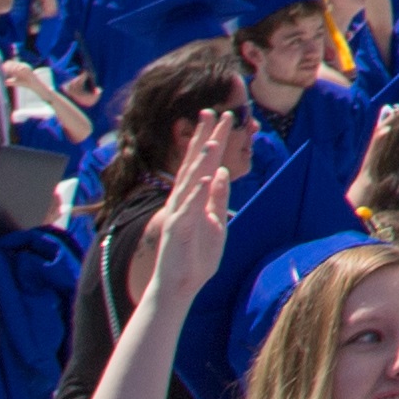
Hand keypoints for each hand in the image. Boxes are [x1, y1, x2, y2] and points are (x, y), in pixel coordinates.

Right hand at [143, 118, 236, 307]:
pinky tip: (206, 178)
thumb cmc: (197, 256)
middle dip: (204, 139)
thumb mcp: (216, 221)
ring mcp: (178, 214)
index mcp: (193, 198)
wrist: (181, 285)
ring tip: (210, 140)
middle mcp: (182, 201)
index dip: (211, 140)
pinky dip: (197, 193)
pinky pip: (188, 209)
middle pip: (194, 164)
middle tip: (213, 113)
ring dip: (199, 161)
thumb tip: (221, 172)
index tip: (221, 118)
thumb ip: (217, 197)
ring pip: (189, 182)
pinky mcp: (177, 230)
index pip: (203, 164)